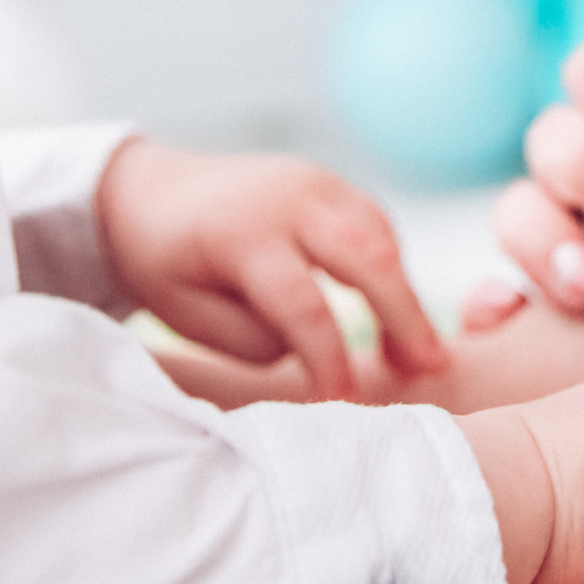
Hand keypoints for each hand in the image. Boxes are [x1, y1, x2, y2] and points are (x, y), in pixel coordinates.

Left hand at [97, 139, 446, 399]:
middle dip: (404, 314)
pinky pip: (374, 223)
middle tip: (433, 368)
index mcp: (241, 233)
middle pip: (365, 253)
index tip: (345, 403)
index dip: (330, 359)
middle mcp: (286, 196)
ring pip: (380, 233)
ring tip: (419, 355)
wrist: (151, 190)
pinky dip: (392, 268)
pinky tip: (394, 313)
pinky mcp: (330, 182)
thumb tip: (314, 348)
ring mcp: (314, 180)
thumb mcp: (184, 313)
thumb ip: (250, 339)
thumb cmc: (165, 264)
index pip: (302, 305)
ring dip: (405, 293)